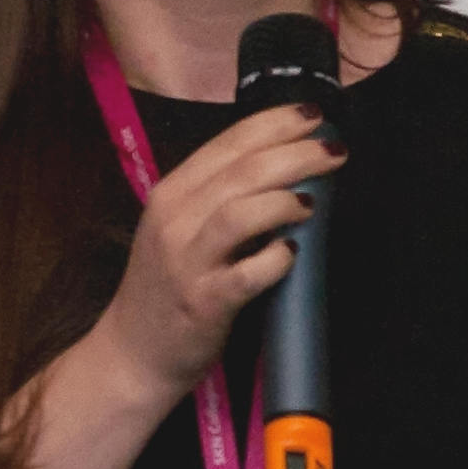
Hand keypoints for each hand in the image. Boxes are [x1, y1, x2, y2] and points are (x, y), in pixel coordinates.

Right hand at [100, 103, 345, 398]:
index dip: (276, 124)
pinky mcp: (203, 302)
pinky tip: (292, 253)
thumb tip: (285, 167)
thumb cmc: (168, 286)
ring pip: (240, 212)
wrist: (132, 352)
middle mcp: (175, 219)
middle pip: (242, 170)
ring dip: (284, 200)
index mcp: (173, 192)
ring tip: (313, 202)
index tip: (315, 116)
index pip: (229, 142)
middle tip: (335, 151)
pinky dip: (276, 260)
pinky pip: (247, 274)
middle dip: (296, 154)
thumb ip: (221, 197)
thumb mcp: (182, 228)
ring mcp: (187, 261)